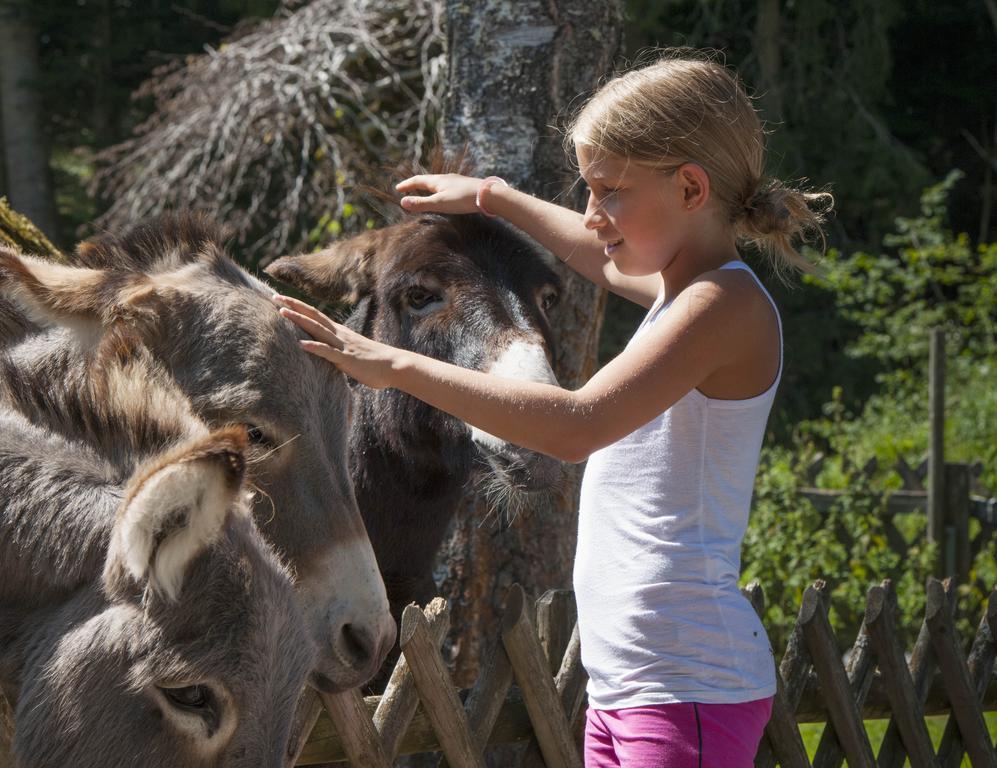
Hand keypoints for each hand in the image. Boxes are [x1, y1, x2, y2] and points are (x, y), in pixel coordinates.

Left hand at [272, 294, 400, 388]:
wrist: (394, 366)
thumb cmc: (374, 363)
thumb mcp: (352, 354)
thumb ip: (338, 351)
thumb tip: (328, 355)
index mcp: (340, 333)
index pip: (316, 316)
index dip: (299, 307)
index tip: (283, 299)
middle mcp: (339, 335)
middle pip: (313, 316)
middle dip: (294, 306)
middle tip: (275, 296)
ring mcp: (342, 345)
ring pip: (317, 329)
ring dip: (299, 320)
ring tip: (282, 312)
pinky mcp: (346, 359)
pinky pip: (327, 352)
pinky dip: (314, 347)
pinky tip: (300, 344)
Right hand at [395, 173, 482, 214]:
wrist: (488, 195)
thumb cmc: (463, 199)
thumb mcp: (439, 203)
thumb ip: (421, 204)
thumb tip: (402, 202)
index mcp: (437, 181)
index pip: (417, 180)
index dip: (406, 184)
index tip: (397, 188)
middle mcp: (446, 178)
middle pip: (427, 180)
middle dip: (416, 185)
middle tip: (408, 189)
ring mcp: (456, 181)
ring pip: (438, 183)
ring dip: (428, 187)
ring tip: (424, 192)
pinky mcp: (464, 186)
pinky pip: (447, 187)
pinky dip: (439, 190)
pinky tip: (445, 195)